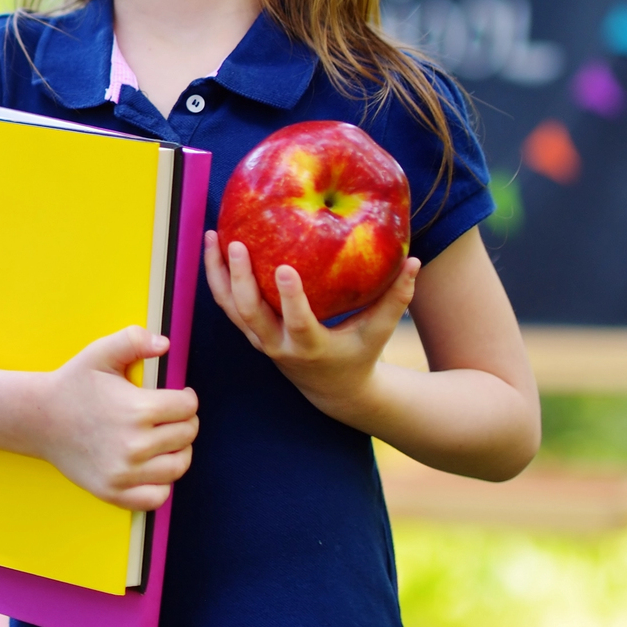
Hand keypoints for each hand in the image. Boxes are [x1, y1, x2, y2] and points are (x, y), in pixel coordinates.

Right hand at [33, 326, 197, 511]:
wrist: (38, 419)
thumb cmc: (73, 385)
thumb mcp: (100, 353)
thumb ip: (134, 340)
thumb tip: (164, 344)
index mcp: (137, 410)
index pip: (188, 407)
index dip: (186, 397)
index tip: (177, 396)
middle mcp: (134, 445)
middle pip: (187, 435)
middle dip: (184, 421)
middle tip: (170, 415)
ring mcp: (124, 473)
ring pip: (178, 466)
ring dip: (179, 451)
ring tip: (165, 439)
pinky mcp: (114, 492)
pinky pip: (157, 496)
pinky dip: (162, 483)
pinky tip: (151, 465)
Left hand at [203, 233, 418, 416]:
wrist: (332, 390)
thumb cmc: (360, 355)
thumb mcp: (378, 332)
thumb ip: (396, 298)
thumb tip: (414, 259)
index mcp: (310, 347)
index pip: (298, 323)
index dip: (290, 298)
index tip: (284, 268)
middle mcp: (278, 345)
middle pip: (250, 314)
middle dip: (240, 279)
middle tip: (235, 243)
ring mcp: (259, 339)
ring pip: (229, 307)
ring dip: (217, 273)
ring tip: (212, 235)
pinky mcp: (249, 331)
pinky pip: (226, 303)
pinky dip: (217, 276)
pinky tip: (214, 245)